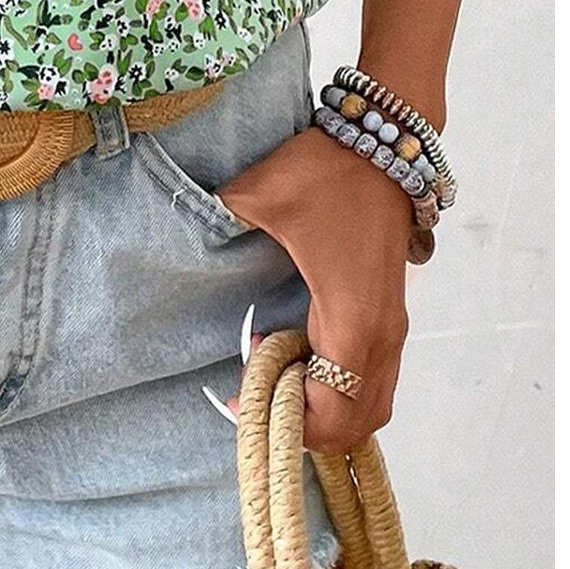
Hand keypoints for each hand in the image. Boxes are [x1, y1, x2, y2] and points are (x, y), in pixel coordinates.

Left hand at [219, 127, 411, 453]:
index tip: (243, 398)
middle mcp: (381, 335)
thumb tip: (177, 228)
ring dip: (328, 407)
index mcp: (352, 319)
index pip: (334, 412)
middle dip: (308, 426)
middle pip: (358, 423)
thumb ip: (215, 219)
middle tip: (259, 394)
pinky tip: (298, 348)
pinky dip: (342, 385)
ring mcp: (392, 326)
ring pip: (372, 404)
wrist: (382, 141)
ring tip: (279, 374)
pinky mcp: (390, 312)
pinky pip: (374, 376)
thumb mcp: (259, 194)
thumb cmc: (325, 171)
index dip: (288, 421)